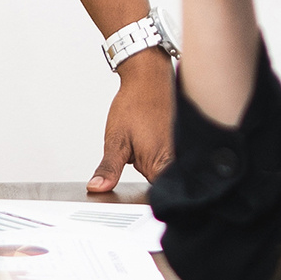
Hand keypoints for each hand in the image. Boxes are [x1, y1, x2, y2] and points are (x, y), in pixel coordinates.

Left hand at [94, 49, 175, 192]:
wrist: (149, 77)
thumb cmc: (134, 104)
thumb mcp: (115, 140)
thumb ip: (109, 168)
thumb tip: (98, 188)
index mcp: (160, 164)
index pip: (158, 198)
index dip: (146, 203)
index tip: (132, 200)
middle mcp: (176, 160)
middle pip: (164, 188)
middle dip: (149, 188)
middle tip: (135, 169)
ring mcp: (181, 152)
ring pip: (168, 175)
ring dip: (156, 173)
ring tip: (143, 150)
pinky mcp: (182, 144)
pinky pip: (173, 162)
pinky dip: (162, 161)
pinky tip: (151, 147)